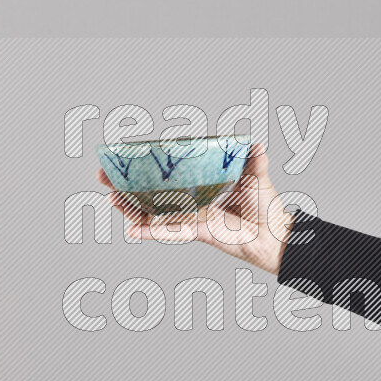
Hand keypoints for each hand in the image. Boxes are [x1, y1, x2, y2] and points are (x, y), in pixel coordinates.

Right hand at [96, 144, 292, 274]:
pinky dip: (152, 232)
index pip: (170, 171)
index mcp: (202, 181)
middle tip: (104, 175)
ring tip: (112, 197)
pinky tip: (132, 231)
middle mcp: (192, 198)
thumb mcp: (258, 177)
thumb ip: (255, 162)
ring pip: (154, 211)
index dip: (147, 165)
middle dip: (127, 184)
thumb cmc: (266, 205)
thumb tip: (257, 145)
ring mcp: (192, 215)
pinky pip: (170, 232)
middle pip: (153, 191)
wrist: (275, 235)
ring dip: (132, 206)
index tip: (125, 157)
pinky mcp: (197, 232)